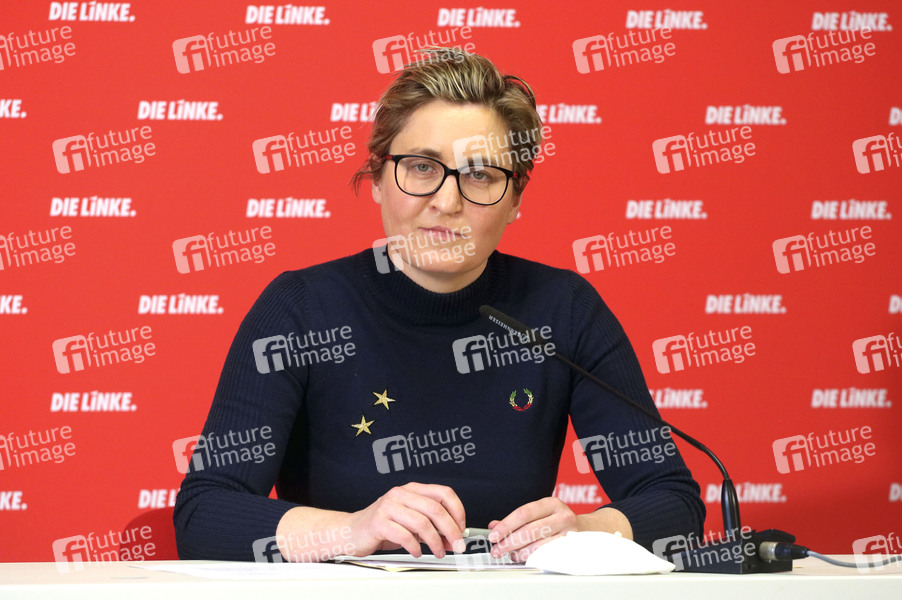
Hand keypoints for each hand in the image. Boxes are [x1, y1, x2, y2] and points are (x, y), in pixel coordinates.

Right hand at [346, 482, 466, 557]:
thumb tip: (453, 539)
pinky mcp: (378, 522)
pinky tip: (417, 552)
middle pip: (435, 509)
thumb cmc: (383, 527)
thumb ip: (432, 528)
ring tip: (437, 552)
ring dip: (435, 542)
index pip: (444, 493)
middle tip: (456, 545)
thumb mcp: (411, 524)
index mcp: (412, 490)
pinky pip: (404, 535)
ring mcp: (388, 506)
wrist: (352, 532)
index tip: (461, 528)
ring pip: (422, 522)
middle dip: (451, 530)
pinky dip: (415, 547)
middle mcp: (401, 494)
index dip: (458, 511)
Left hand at [487, 497, 577, 561]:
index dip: (506, 525)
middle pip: (530, 530)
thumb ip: (516, 519)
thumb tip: (494, 525)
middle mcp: (562, 516)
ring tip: (508, 554)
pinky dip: (530, 558)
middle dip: (509, 542)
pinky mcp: (570, 549)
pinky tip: (521, 557)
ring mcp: (568, 534)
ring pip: (538, 546)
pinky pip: (546, 556)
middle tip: (497, 549)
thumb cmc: (558, 521)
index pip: (524, 513)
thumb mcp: (540, 513)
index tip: (494, 535)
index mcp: (551, 503)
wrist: (586, 529)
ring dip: (518, 552)